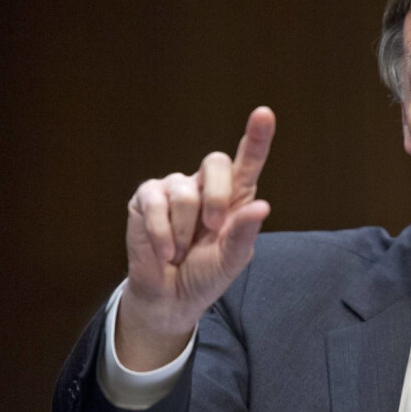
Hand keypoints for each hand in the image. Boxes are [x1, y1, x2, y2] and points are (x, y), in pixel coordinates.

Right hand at [115, 107, 275, 368]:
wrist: (171, 297)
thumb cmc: (206, 274)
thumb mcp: (232, 259)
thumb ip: (244, 233)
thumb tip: (262, 206)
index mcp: (235, 196)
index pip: (248, 161)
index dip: (257, 137)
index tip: (264, 114)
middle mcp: (205, 185)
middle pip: (215, 161)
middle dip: (216, 196)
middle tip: (213, 230)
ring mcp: (174, 188)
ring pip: (184, 192)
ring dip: (184, 232)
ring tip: (182, 252)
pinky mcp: (146, 198)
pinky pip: (155, 204)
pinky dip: (163, 235)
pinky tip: (166, 253)